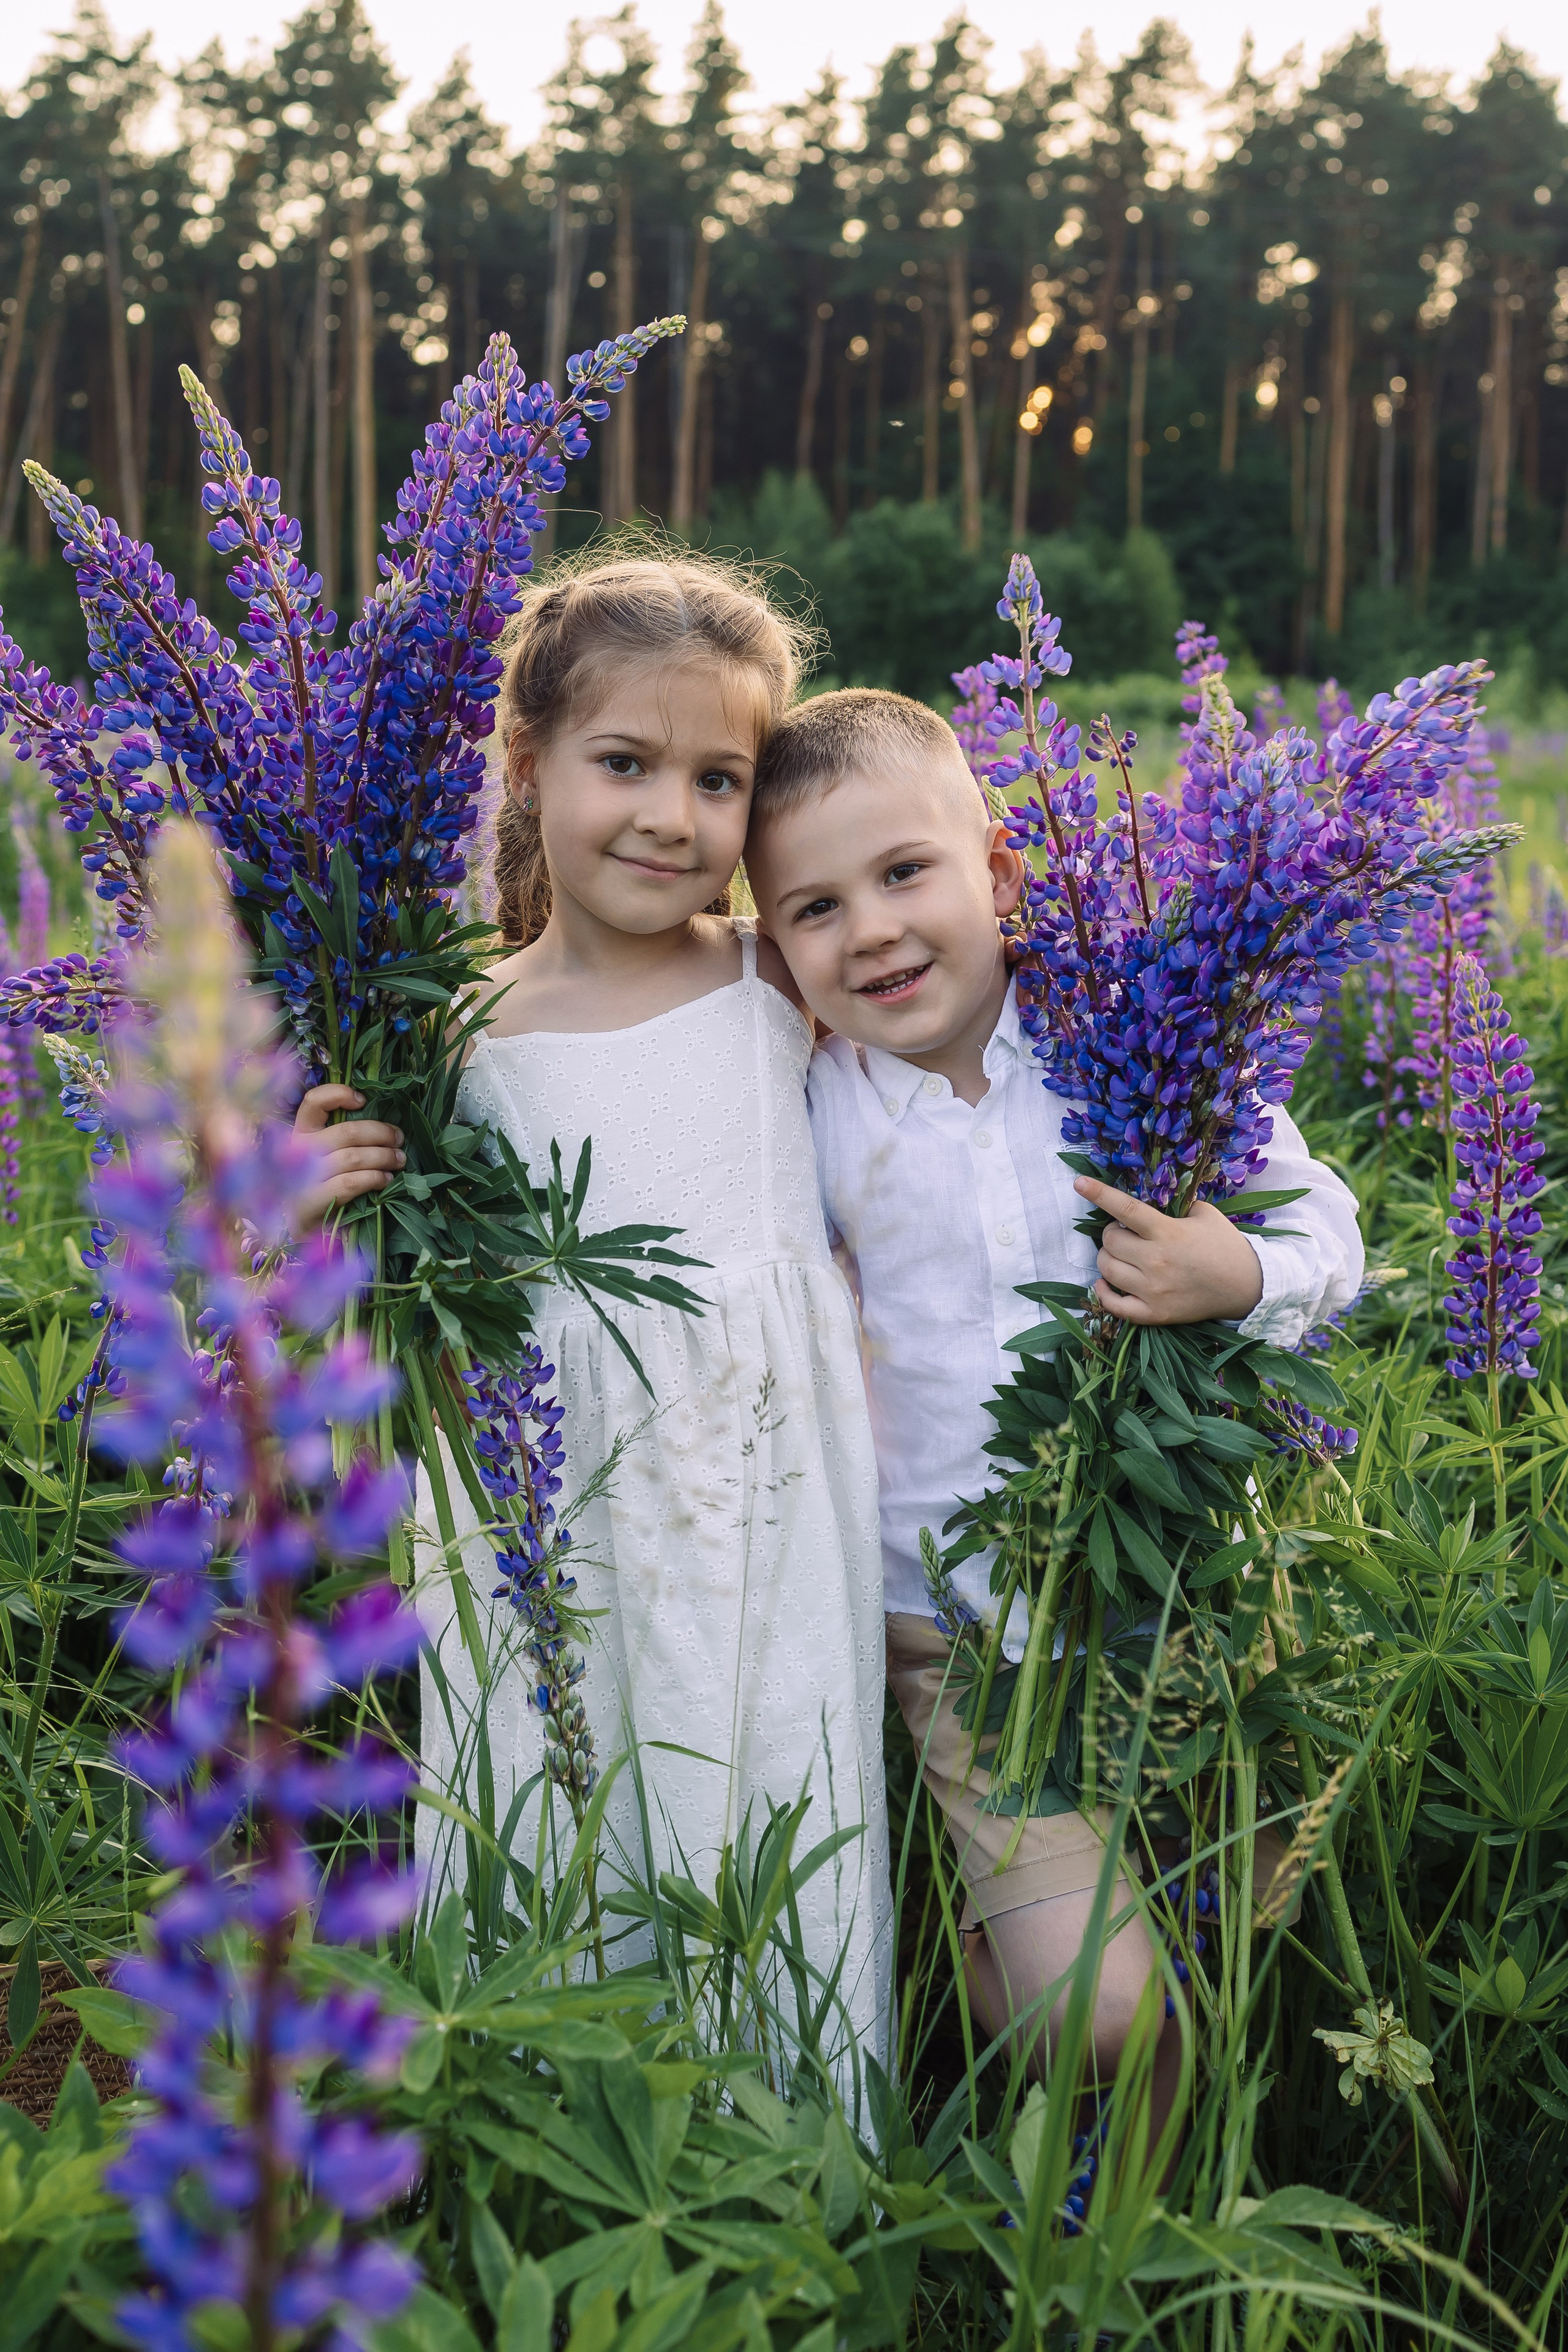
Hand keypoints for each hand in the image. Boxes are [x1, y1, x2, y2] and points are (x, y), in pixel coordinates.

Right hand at [293, 1085, 404, 1229]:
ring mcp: (303, 1177)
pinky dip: (373, 1179)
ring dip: (383, 1157)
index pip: (313, 1102)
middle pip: (346, 1131)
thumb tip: (385, 1128)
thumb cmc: (324, 1186)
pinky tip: (385, 1180)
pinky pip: (349, 1183)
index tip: (362, 1100)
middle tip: (399, 1140)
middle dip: (380, 1133)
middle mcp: (298, 1151)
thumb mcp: (330, 1157)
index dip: (337, 1094)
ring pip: (352, 1157)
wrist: (303, 1228)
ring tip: (398, 1161)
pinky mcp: (310, 1201)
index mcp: (302, 1133)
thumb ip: (346, 1139)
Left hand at [1073, 1177, 1263, 1325]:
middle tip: (1126, 1233)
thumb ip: (1175, 1204)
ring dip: (1108, 1257)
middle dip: (1112, 1232)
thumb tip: (1148, 1198)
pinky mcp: (1154, 1314)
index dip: (1099, 1194)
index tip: (1079, 1183)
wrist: (1247, 1287)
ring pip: (1106, 1269)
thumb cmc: (1225, 1246)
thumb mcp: (1204, 1214)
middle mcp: (1156, 1262)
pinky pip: (1113, 1305)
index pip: (1126, 1210)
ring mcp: (1153, 1291)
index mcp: (1169, 1233)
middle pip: (1110, 1241)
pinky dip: (1103, 1292)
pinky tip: (1106, 1283)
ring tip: (1123, 1254)